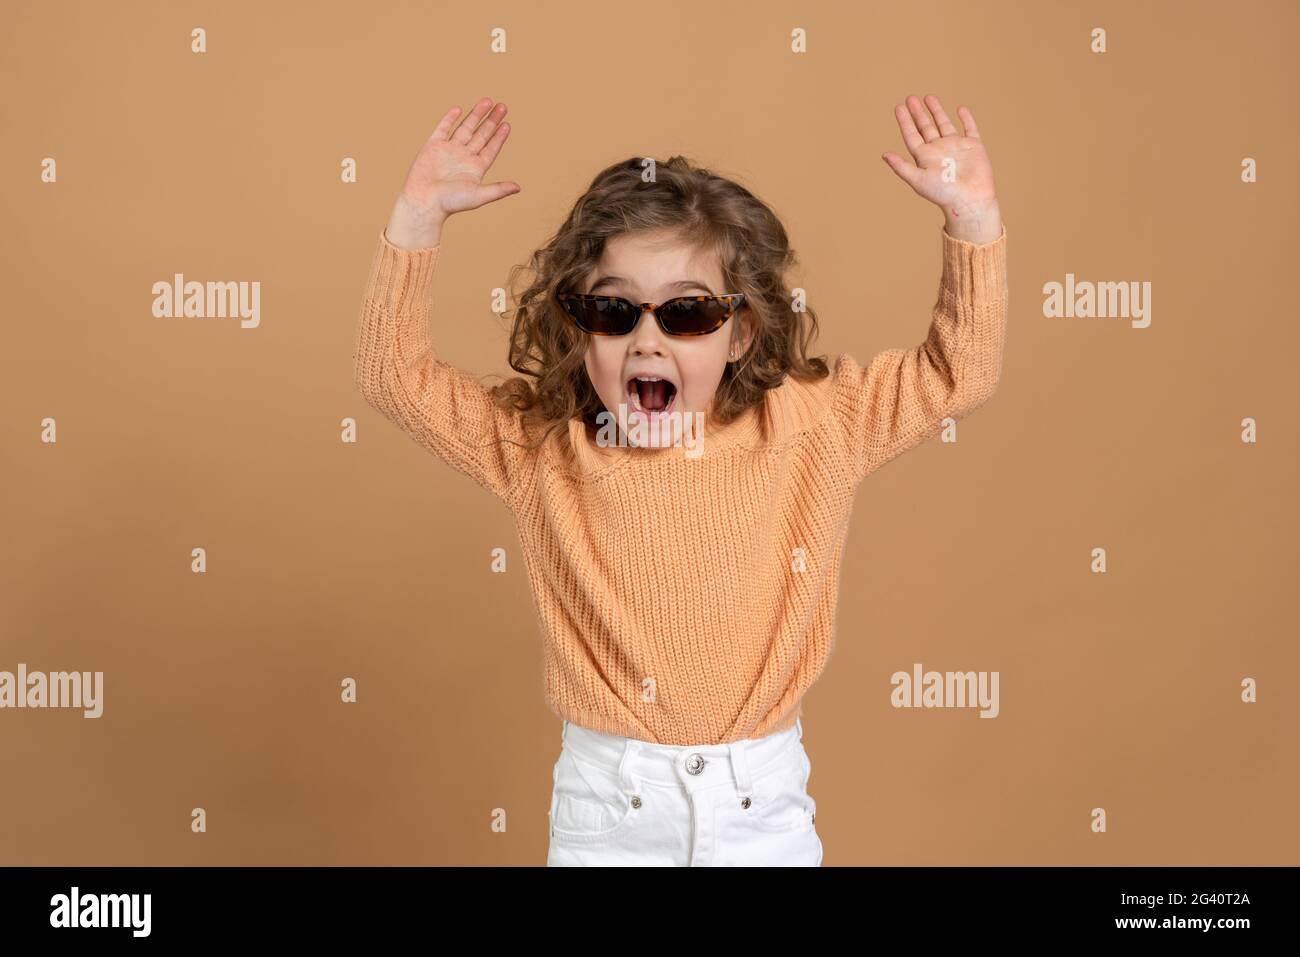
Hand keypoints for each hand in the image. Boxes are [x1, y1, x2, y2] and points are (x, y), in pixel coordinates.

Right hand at [385, 97, 520, 248]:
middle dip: (491, 121)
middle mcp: (463, 157)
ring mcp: (448, 150)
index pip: (490, 148)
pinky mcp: (433, 146)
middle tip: (503, 106)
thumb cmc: (450, 203)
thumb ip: (498, 189)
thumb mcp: (478, 196)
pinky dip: (450, 119)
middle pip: (481, 135)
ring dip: (476, 115)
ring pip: (465, 128)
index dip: (499, 137)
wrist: (423, 201)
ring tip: (487, 101)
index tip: (507, 124)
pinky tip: (459, 109)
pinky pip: (443, 129)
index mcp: (475, 168)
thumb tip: (518, 188)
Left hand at [882, 94, 1000, 243]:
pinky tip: (960, 109)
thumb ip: (901, 167)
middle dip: (918, 113)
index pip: (911, 135)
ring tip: (928, 97)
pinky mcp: (973, 146)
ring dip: (937, 111)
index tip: (899, 107)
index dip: (905, 121)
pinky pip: (970, 128)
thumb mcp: (918, 180)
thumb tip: (884, 155)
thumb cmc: (942, 193)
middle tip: (910, 98)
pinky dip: (966, 118)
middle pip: (926, 127)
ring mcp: (956, 147)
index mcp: (925, 157)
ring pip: (944, 124)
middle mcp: (939, 150)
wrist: (969, 200)